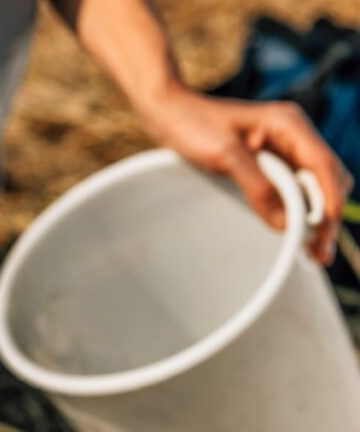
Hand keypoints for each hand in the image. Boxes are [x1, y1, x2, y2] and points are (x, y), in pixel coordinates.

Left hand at [138, 87, 351, 264]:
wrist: (168, 112)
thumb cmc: (193, 125)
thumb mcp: (225, 155)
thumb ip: (258, 187)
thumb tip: (286, 223)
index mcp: (288, 124)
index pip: (323, 165)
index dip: (330, 200)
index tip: (325, 231)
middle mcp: (293, 135)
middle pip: (327, 178)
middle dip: (327, 214)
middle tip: (318, 251)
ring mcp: (283, 148)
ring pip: (314, 186)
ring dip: (315, 215)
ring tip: (312, 251)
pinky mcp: (269, 162)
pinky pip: (293, 188)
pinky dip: (297, 210)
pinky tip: (293, 231)